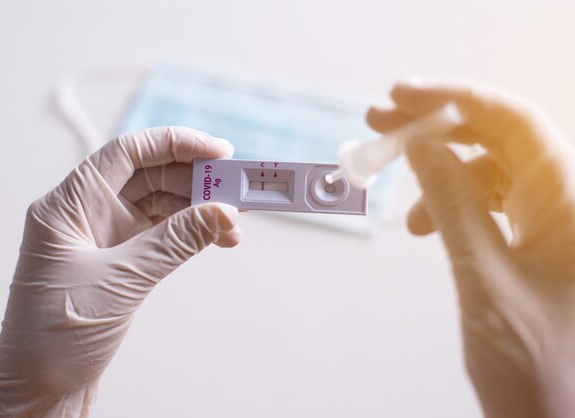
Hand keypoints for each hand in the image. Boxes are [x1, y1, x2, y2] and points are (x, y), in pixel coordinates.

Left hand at [0, 127, 239, 416]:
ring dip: (199, 207)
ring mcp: (103, 235)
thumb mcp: (121, 281)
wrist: (38, 390)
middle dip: (196, 178)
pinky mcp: (119, 259)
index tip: (219, 151)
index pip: (128, 152)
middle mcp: (86, 213)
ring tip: (234, 218)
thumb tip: (222, 212)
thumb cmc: (53, 337)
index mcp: (69, 205)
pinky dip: (191, 232)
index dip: (176, 144)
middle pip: (150, 175)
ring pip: (160, 203)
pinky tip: (216, 237)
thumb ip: (175, 242)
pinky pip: (162, 231)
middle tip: (237, 187)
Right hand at [368, 81, 574, 417]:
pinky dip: (454, 203)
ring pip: (493, 171)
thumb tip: (422, 147)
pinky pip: (494, 204)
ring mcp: (556, 226)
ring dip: (442, 170)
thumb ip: (453, 203)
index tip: (401, 96)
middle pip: (500, 139)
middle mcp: (570, 204)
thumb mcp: (484, 277)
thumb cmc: (542, 369)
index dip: (454, 99)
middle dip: (439, 127)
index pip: (512, 122)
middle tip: (382, 123)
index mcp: (573, 202)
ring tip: (400, 188)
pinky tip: (426, 224)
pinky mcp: (540, 247)